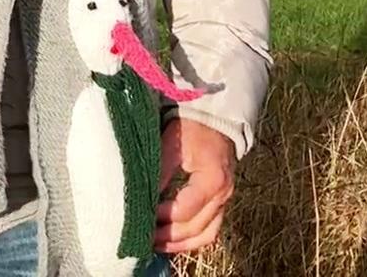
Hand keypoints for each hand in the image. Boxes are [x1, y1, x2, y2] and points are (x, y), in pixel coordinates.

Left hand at [154, 118, 235, 253]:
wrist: (215, 120)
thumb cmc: (192, 128)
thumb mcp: (172, 144)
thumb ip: (159, 171)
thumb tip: (142, 196)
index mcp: (212, 180)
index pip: (185, 210)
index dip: (162, 216)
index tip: (142, 214)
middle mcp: (223, 195)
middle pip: (196, 228)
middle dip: (168, 236)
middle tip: (142, 236)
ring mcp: (224, 201)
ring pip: (205, 235)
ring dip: (180, 244)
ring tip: (154, 245)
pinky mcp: (220, 203)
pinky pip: (209, 230)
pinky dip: (190, 238)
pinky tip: (171, 240)